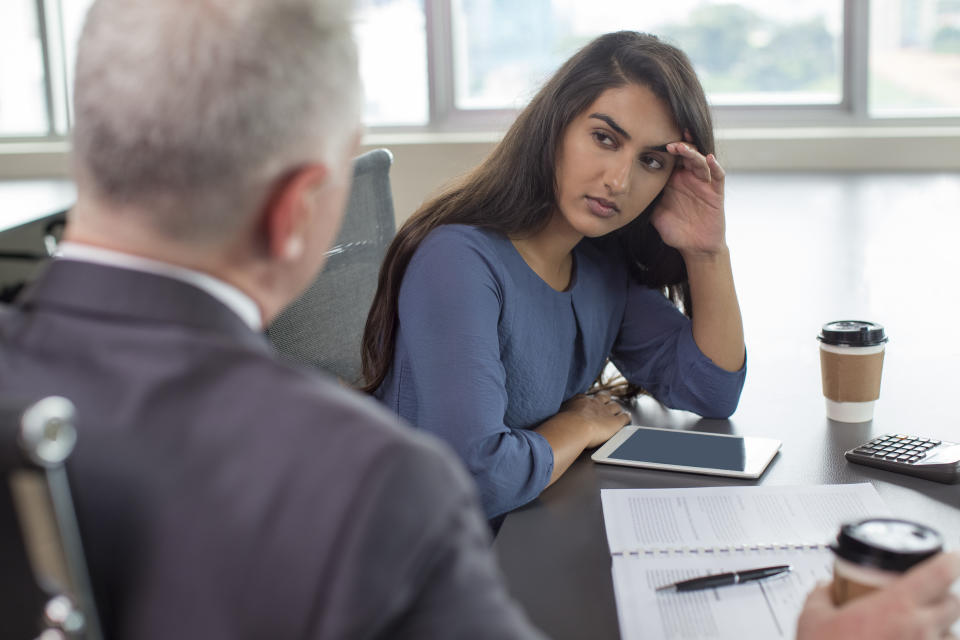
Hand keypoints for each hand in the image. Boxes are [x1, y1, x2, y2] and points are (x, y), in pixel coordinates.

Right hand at [558, 392, 629, 447]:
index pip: (588, 397)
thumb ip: (559, 415)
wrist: (574, 427)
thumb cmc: (563, 424)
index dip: (590, 400)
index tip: (590, 402)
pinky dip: (626, 417)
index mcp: (581, 400)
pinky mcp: (615, 422)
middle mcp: (595, 403)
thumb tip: (553, 420)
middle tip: (607, 401)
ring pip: (615, 406)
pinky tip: (627, 417)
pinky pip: (624, 417)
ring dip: (616, 409)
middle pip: (604, 397)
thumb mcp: (558, 415)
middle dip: (606, 399)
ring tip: (617, 411)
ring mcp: (606, 411)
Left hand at [651, 134, 726, 257]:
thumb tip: (626, 193)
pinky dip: (715, 166)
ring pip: (700, 161)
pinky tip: (710, 159)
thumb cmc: (675, 230)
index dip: (664, 149)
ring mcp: (703, 184)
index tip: (653, 141)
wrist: (694, 247)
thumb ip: (646, 201)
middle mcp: (689, 179)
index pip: (671, 159)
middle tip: (668, 142)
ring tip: (682, 148)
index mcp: (674, 181)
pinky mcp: (716, 192)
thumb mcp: (655, 214)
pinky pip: (717, 176)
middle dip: (679, 146)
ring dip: (692, 153)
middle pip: (686, 155)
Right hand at [795, 552, 959, 639]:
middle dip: (944, 598)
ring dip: (940, 632)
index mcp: (897, 606)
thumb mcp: (811, 618)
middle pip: (954, 604)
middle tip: (927, 598)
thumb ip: (822, 595)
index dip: (952, 559)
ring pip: (952, 636)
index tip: (952, 557)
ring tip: (918, 633)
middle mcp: (921, 630)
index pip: (941, 572)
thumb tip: (826, 588)